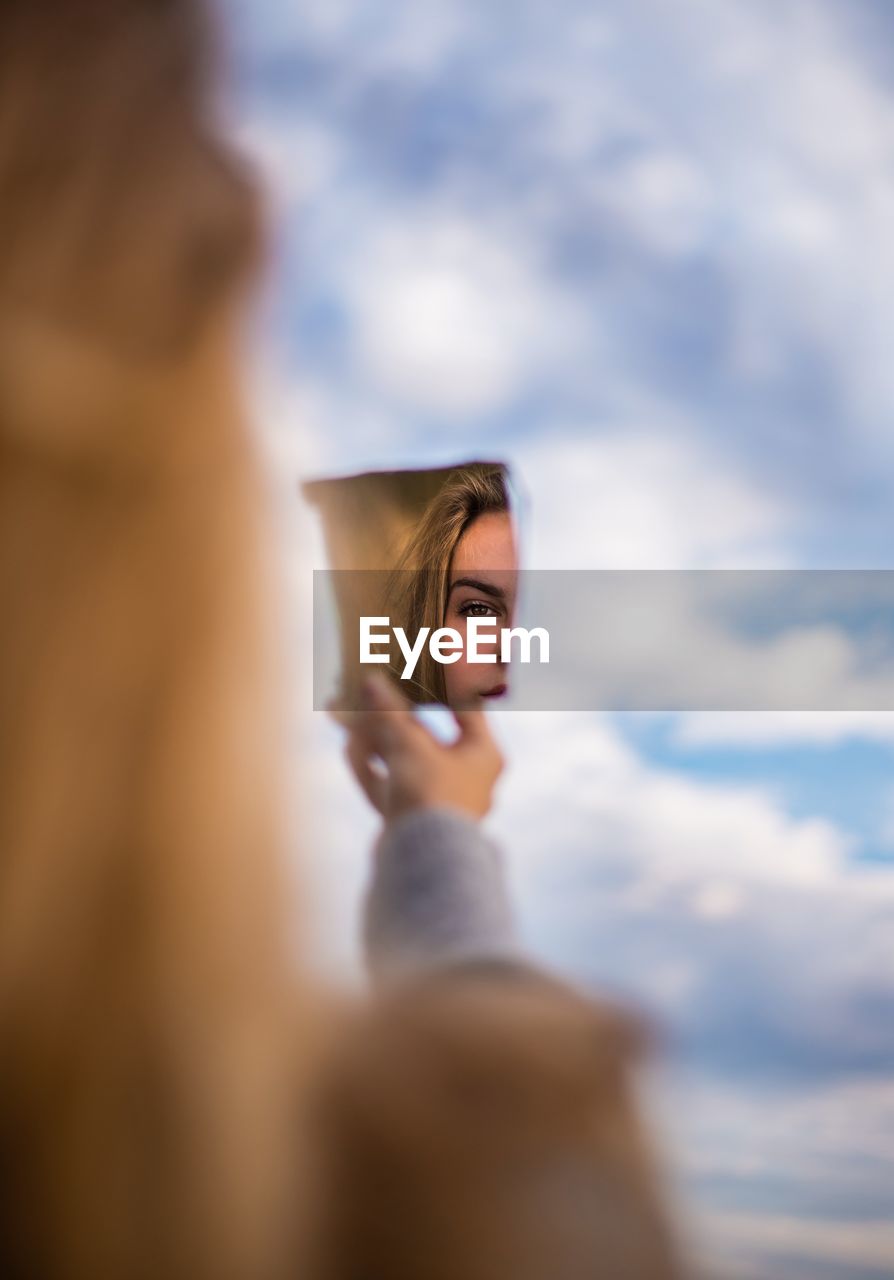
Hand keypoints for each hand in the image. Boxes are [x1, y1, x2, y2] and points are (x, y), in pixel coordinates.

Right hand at [335, 675, 504, 822]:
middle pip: (425, 736)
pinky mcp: (414, 819)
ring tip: (346, 715)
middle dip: (389, 714)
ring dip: (374, 738)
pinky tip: (349, 748)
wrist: (424, 863)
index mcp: (483, 754)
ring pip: (403, 760)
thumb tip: (371, 681)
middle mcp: (467, 777)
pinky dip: (372, 768)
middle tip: (366, 691)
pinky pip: (392, 786)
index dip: (442, 685)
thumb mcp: (409, 744)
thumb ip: (389, 712)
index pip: (467, 708)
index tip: (420, 667)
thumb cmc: (431, 795)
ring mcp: (439, 800)